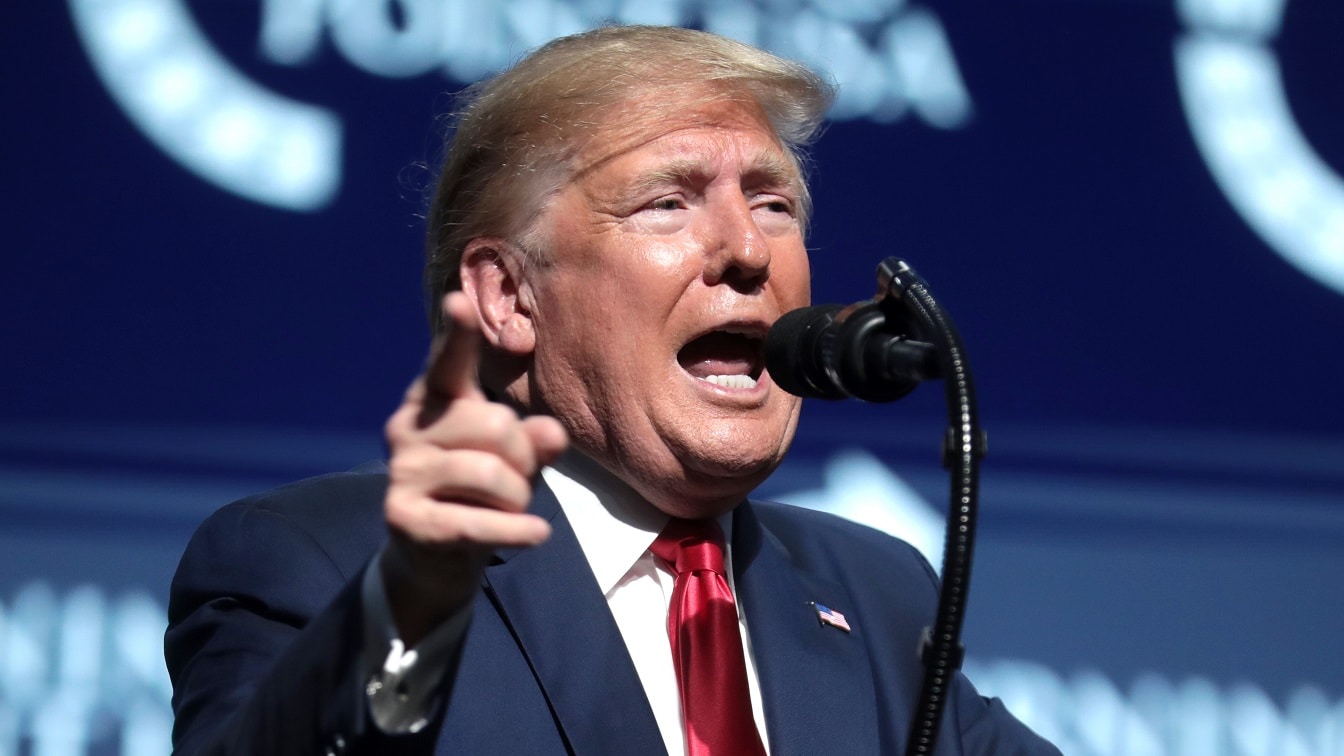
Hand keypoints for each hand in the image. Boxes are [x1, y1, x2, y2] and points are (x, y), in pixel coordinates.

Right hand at [379, 292, 566, 644]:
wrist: (434, 560)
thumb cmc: (482, 493)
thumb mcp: (516, 460)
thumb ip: (534, 440)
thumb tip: (552, 433)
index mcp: (435, 399)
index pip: (448, 362)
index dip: (458, 335)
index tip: (460, 302)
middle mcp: (408, 426)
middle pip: (494, 424)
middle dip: (524, 457)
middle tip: (518, 481)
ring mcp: (401, 471)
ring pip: (492, 474)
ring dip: (519, 499)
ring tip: (511, 509)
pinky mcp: (402, 517)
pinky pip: (477, 522)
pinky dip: (515, 531)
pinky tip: (536, 534)